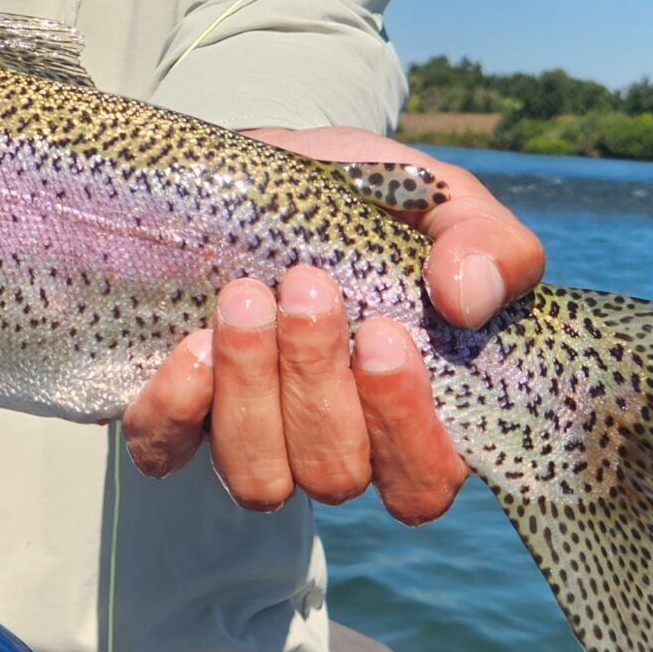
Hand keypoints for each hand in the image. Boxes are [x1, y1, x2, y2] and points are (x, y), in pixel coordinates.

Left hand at [121, 127, 542, 523]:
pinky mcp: (174, 414)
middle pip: (334, 473)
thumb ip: (487, 245)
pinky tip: (190, 346)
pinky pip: (164, 451)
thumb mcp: (437, 201)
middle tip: (308, 289)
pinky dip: (175, 410)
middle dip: (318, 384)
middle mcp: (330, 442)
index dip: (405, 430)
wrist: (257, 169)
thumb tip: (470, 300)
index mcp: (408, 411)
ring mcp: (249, 435)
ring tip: (245, 300)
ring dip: (251, 390)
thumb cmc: (365, 200)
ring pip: (258, 477)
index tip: (383, 337)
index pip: (422, 483)